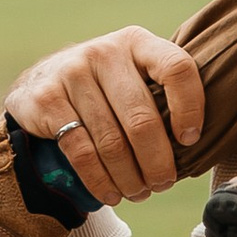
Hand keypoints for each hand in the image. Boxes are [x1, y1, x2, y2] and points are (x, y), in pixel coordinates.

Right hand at [4, 25, 203, 204]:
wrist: (40, 81)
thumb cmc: (105, 88)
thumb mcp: (133, 76)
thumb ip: (161, 95)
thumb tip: (196, 147)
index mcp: (137, 42)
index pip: (176, 69)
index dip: (190, 108)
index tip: (190, 141)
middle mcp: (104, 52)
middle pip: (142, 118)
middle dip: (157, 162)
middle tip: (163, 184)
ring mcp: (71, 73)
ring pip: (111, 142)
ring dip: (130, 178)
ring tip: (139, 193)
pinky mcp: (46, 99)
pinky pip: (81, 152)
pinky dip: (100, 181)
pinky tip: (111, 194)